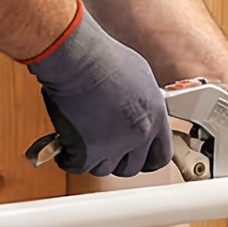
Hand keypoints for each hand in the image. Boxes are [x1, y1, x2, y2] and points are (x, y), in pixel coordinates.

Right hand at [25, 3, 171, 177]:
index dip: (146, 158)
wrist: (78, 57)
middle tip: (104, 148)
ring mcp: (114, 144)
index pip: (161, 155)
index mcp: (155, 115)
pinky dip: (69, 159)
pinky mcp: (87, 150)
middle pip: (132, 167)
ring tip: (83, 140)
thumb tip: (140, 111)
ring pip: (104, 169)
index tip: (137, 157)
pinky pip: (78, 167)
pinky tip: (66, 146)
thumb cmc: (102, 57)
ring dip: (93, 158)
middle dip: (118, 161)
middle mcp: (139, 133)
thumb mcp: (139, 76)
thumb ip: (143, 102)